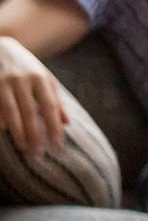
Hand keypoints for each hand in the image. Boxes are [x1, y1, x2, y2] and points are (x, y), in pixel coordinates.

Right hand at [0, 36, 67, 157]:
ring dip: (18, 133)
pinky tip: (4, 132)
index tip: (58, 144)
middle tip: (39, 153)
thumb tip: (67, 123)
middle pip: (30, 113)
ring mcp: (2, 83)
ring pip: (11, 113)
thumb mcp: (45, 77)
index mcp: (39, 78)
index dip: (54, 126)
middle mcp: (21, 80)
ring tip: (25, 148)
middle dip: (36, 135)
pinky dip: (0, 120)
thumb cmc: (25, 66)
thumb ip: (56, 99)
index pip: (50, 106)